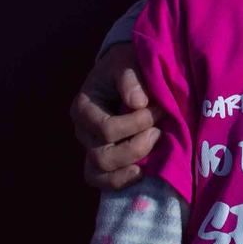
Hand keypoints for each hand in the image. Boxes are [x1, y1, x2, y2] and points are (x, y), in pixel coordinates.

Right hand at [69, 43, 159, 189]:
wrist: (129, 72)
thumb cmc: (127, 66)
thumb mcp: (127, 62)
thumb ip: (130, 78)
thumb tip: (138, 102)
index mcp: (83, 107)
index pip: (107, 129)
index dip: (137, 123)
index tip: (159, 107)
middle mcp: (83, 131)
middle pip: (102, 157)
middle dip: (136, 146)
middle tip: (159, 130)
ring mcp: (91, 147)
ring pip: (100, 173)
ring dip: (131, 164)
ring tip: (154, 148)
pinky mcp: (103, 160)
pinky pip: (103, 181)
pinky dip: (121, 181)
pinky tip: (142, 173)